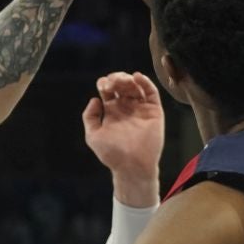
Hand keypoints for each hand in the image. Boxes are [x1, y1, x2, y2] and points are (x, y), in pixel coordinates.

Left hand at [82, 72, 163, 200]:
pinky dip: (145, 82)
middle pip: (122, 85)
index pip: (109, 90)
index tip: (103, 86)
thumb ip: (90, 117)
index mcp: (112, 112)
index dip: (105, 83)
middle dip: (116, 79)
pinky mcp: (154, 111)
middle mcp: (126, 108)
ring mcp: (140, 109)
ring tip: (123, 80)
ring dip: (128, 79)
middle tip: (112, 83)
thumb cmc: (112, 154)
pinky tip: (136, 77)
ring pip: (135, 86)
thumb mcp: (93, 136)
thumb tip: (95, 100)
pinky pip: (151, 92)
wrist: (132, 166)